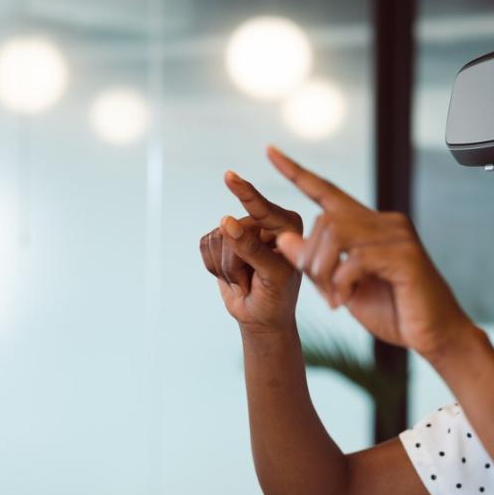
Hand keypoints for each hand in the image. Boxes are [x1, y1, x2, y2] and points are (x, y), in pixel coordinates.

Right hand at [199, 169, 303, 331]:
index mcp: (288, 225)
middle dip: (237, 262)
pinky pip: (205, 244)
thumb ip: (251, 249)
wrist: (262, 317)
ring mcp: (241, 229)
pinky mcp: (221, 239)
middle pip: (233, 229)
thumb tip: (225, 220)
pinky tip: (233, 277)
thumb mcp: (272, 275)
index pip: (263, 209)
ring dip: (228, 268)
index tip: (229, 177)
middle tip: (254, 280)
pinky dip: (214, 267)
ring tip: (246, 280)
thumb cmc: (276, 297)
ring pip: (217, 237)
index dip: (245, 194)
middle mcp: (265, 221)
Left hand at [266, 145, 475, 359]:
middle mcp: (386, 223)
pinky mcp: (405, 255)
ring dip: (324, 270)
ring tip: (334, 298)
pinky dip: (342, 282)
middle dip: (311, 259)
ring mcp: (398, 236)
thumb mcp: (341, 286)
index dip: (297, 172)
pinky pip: (356, 259)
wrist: (433, 335)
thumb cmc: (393, 311)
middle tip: (323, 293)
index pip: (327, 191)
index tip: (270, 152)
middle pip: (325, 220)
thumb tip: (282, 237)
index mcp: (370, 226)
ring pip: (336, 234)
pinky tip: (347, 300)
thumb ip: (316, 263)